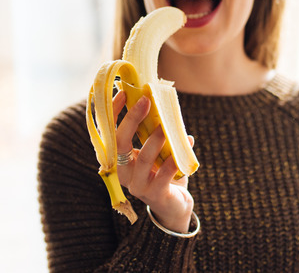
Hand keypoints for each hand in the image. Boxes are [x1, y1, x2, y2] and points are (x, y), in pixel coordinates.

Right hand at [112, 91, 194, 232]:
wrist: (174, 206)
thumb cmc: (162, 172)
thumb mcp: (155, 150)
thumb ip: (153, 131)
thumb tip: (160, 101)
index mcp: (119, 160)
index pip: (110, 132)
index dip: (114, 112)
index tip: (125, 92)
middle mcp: (123, 173)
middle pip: (121, 143)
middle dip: (133, 119)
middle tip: (147, 101)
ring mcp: (138, 186)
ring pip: (144, 158)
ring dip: (157, 139)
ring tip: (168, 126)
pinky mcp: (155, 195)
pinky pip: (165, 174)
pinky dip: (176, 157)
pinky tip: (188, 142)